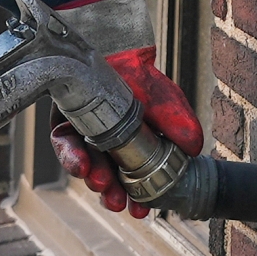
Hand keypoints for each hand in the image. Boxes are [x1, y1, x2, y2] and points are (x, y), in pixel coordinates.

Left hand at [51, 41, 206, 219]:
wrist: (116, 43)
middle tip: (121, 205)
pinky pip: (62, 142)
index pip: (131, 180)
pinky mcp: (61, 120)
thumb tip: (194, 149)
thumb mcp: (166, 102)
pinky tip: (83, 165)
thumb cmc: (141, 76)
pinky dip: (72, 155)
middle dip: (113, 194)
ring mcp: (82, 133)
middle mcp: (105, 144)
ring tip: (104, 186)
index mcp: (131, 148)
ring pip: (84, 164)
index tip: (141, 212)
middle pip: (106, 178)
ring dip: (94, 178)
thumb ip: (178, 125)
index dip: (136, 198)